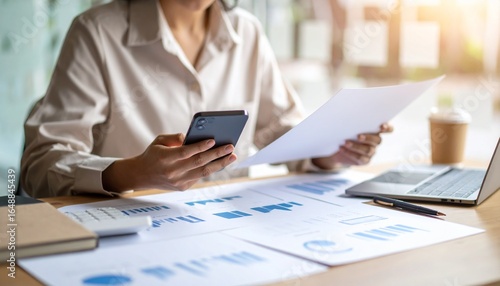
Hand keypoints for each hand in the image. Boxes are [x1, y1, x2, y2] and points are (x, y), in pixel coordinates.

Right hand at [103, 133, 236, 191]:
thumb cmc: (153, 154)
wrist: (142, 175)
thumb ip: (175, 138)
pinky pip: (200, 177)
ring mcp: (178, 181)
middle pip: (199, 162)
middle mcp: (173, 172)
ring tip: (232, 156)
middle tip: (230, 147)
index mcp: (165, 158)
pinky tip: (221, 162)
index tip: (213, 140)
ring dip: (220, 164)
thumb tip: (191, 137)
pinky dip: (211, 169)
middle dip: (217, 154)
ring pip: (204, 172)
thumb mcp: (159, 141)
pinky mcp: (183, 187)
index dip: (201, 146)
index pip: (186, 152)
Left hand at [311, 123, 392, 169]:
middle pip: (377, 140)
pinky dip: (350, 153)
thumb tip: (345, 109)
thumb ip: (352, 119)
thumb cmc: (345, 132)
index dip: (387, 128)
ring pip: (368, 150)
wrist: (338, 148)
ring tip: (346, 142)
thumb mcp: (348, 124)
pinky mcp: (364, 160)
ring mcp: (371, 152)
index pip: (388, 129)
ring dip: (356, 146)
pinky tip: (342, 149)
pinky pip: (360, 158)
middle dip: (368, 138)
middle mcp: (375, 141)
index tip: (381, 126)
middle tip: (358, 136)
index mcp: (375, 130)